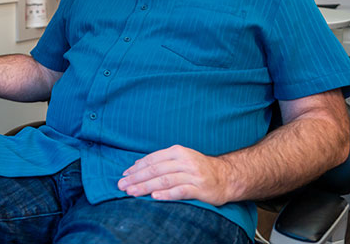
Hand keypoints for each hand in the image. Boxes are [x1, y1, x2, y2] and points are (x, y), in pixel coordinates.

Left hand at [116, 145, 232, 205]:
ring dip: (146, 187)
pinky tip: (155, 197)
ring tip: (132, 192)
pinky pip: (180, 191)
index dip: (136, 168)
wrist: (226, 176)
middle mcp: (184, 161)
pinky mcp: (200, 188)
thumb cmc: (198, 168)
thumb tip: (136, 164)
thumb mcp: (180, 158)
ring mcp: (193, 174)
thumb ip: (161, 161)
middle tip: (122, 185)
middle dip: (136, 178)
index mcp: (177, 151)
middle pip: (155, 170)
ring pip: (164, 180)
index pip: (152, 160)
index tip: (124, 175)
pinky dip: (167, 194)